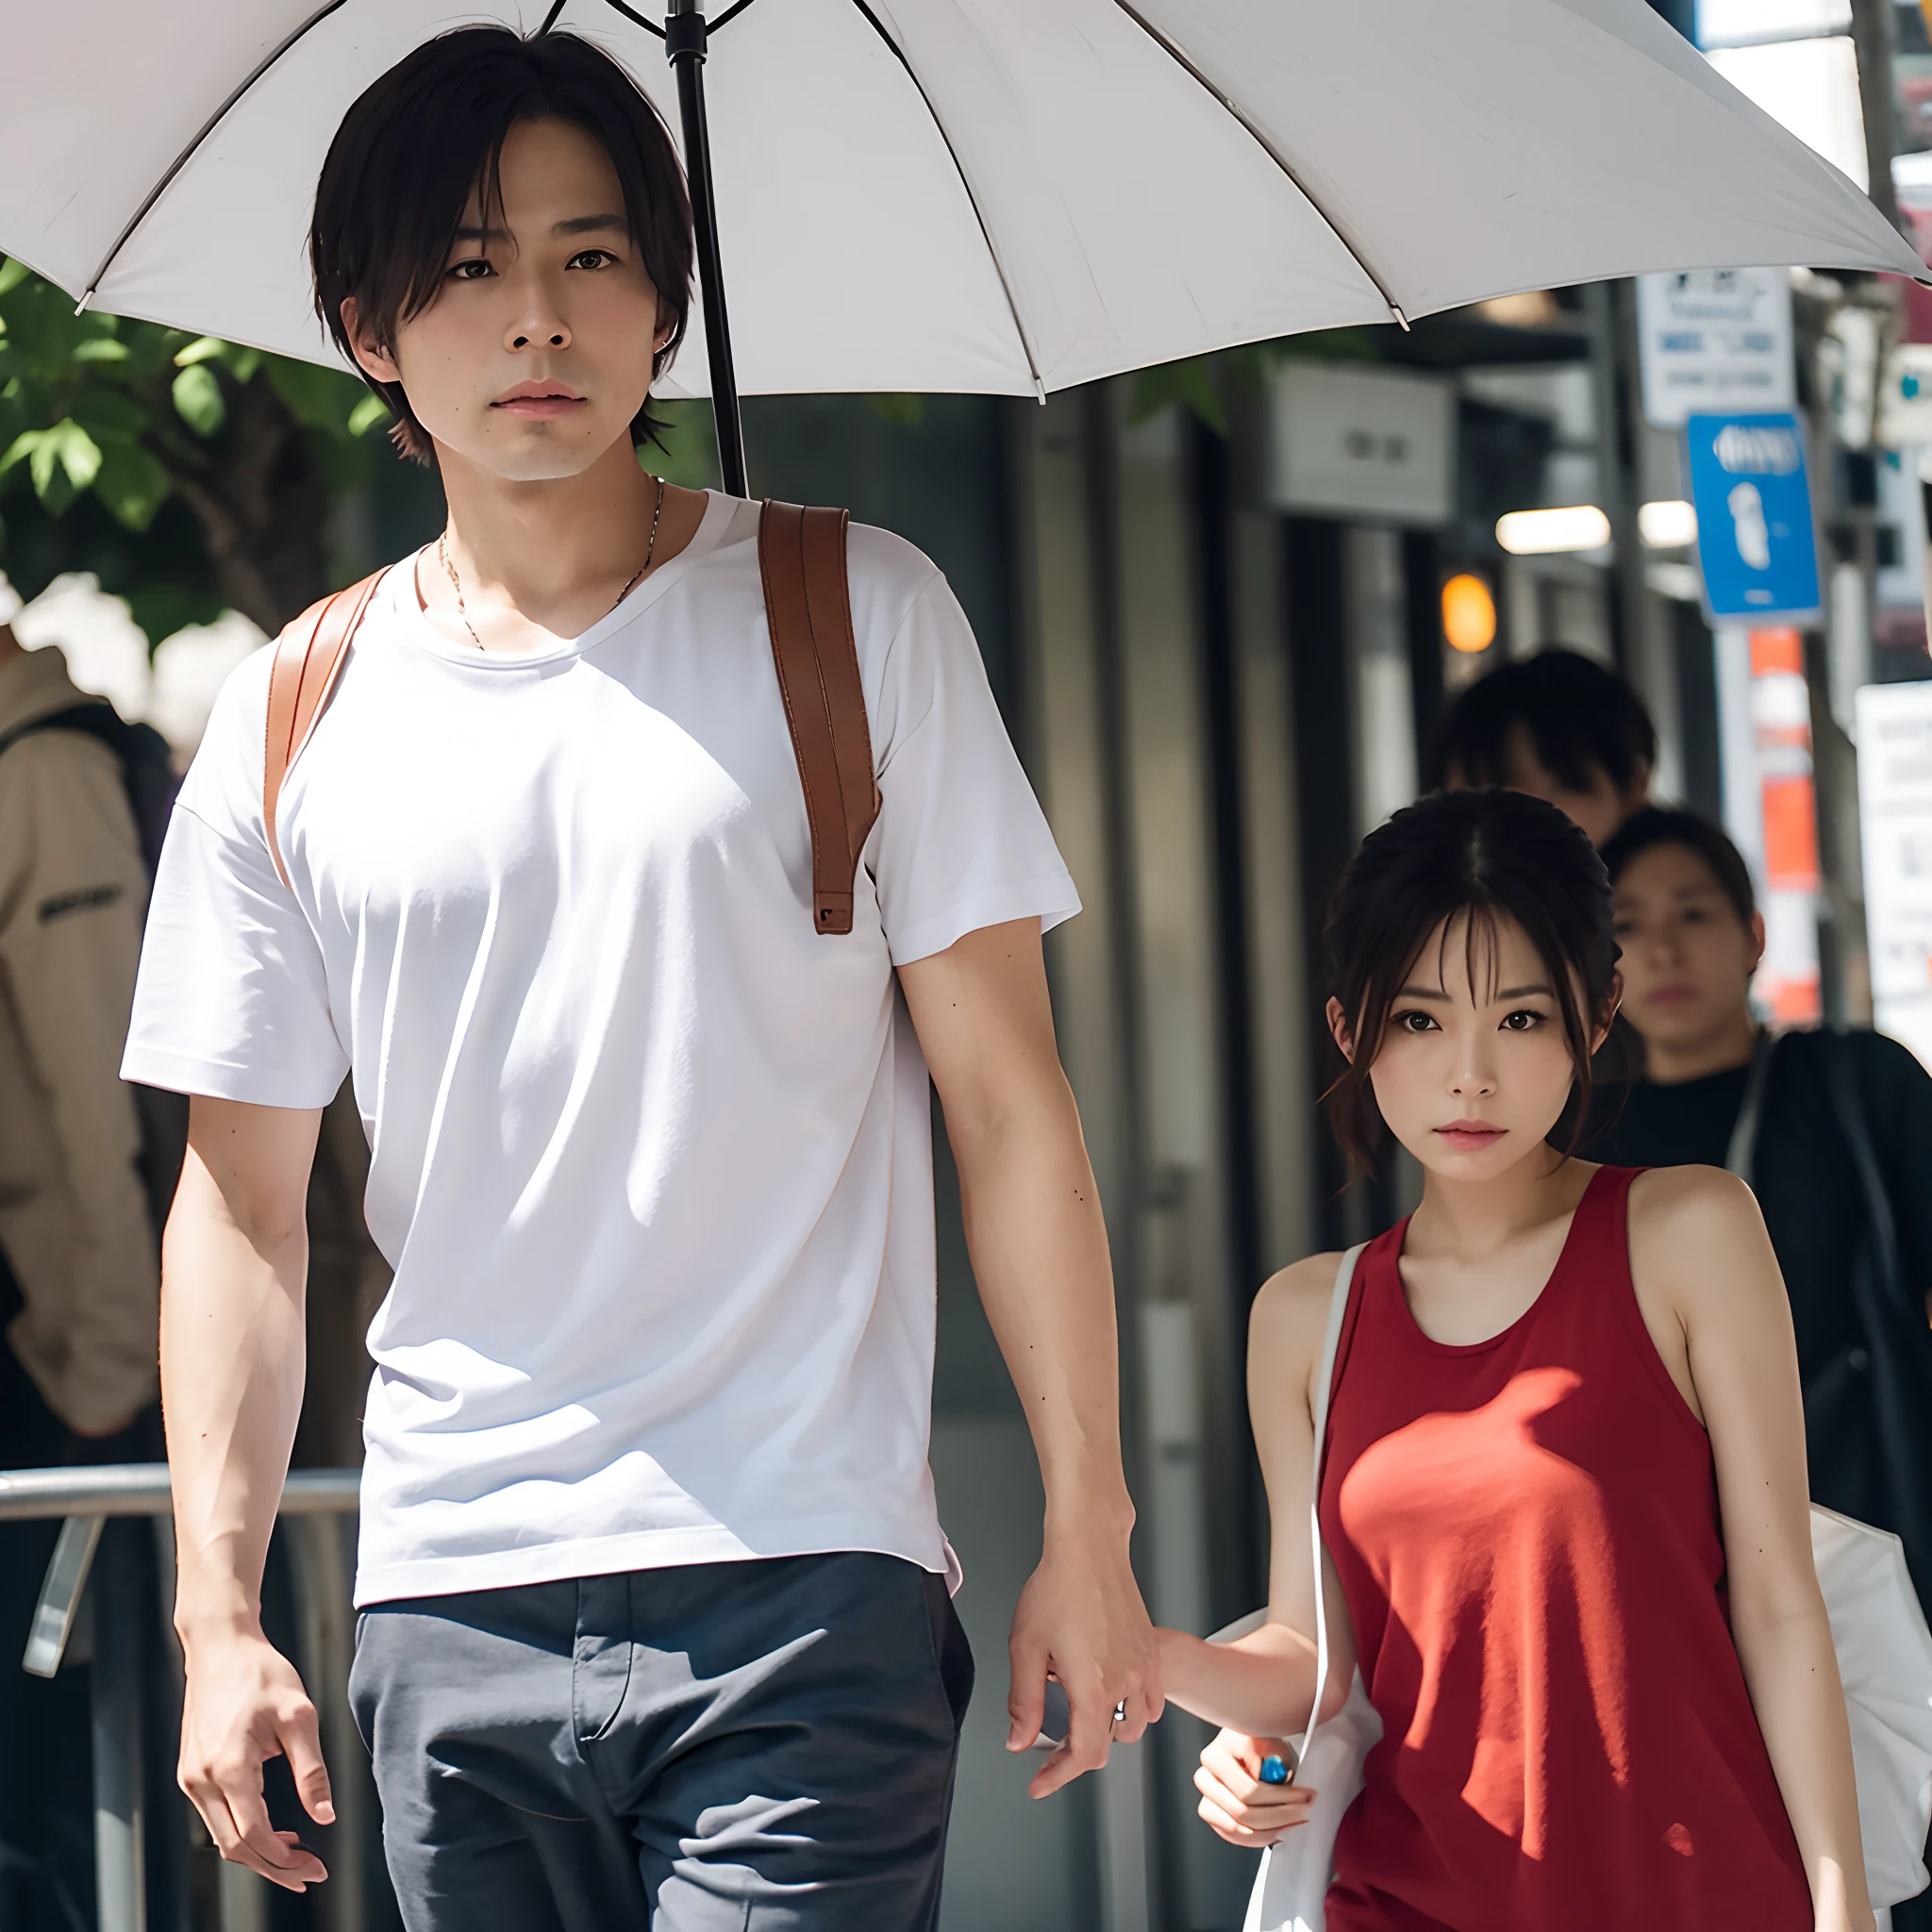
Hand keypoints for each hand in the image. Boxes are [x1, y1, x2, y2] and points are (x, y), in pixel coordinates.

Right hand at [177, 1626, 332, 1889]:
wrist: (220, 1647)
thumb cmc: (261, 1673)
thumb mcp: (299, 1715)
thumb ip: (311, 1770)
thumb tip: (325, 1816)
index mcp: (228, 1767)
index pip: (254, 1835)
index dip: (286, 1859)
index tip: (315, 1866)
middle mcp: (201, 1779)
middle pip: (234, 1847)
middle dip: (273, 1867)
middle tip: (309, 1873)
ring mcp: (190, 1777)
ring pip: (222, 1836)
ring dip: (258, 1853)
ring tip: (297, 1855)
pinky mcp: (190, 1771)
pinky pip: (215, 1816)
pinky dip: (243, 1830)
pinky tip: (272, 1828)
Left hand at [1005, 1518, 1162, 1798]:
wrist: (1089, 1548)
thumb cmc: (1057, 1587)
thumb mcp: (1026, 1647)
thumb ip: (1023, 1701)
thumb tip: (1020, 1740)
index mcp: (1094, 1687)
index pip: (1084, 1755)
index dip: (1059, 1775)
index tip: (1040, 1782)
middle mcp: (1127, 1682)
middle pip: (1108, 1745)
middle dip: (1078, 1753)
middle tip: (1050, 1747)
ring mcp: (1145, 1667)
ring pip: (1134, 1726)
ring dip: (1108, 1732)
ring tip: (1081, 1716)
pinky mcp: (1151, 1652)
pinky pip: (1153, 1700)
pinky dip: (1135, 1710)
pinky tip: (1113, 1696)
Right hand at [1196, 1729, 1317, 1847]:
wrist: (1245, 1750)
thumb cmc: (1258, 1746)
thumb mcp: (1269, 1742)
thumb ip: (1272, 1757)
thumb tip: (1277, 1775)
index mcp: (1216, 1755)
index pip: (1249, 1789)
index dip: (1282, 1797)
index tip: (1306, 1795)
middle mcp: (1205, 1777)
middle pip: (1243, 1812)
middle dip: (1280, 1815)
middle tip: (1304, 1810)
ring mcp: (1206, 1798)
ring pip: (1238, 1829)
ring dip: (1271, 1830)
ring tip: (1293, 1822)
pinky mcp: (1210, 1814)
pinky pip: (1233, 1836)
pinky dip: (1258, 1838)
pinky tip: (1278, 1830)